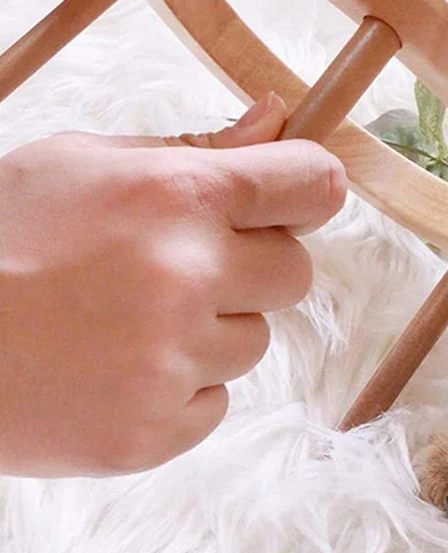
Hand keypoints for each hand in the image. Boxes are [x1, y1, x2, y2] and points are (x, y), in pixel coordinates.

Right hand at [0, 93, 346, 476]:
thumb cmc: (0, 238)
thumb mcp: (86, 163)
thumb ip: (195, 146)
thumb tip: (275, 119)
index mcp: (178, 197)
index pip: (312, 183)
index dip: (310, 186)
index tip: (296, 193)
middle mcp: (187, 277)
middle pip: (294, 270)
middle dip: (255, 265)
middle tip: (188, 265)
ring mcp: (171, 363)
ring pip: (253, 340)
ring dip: (212, 329)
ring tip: (132, 321)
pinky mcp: (152, 433)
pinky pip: (215, 400)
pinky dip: (181, 387)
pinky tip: (119, 368)